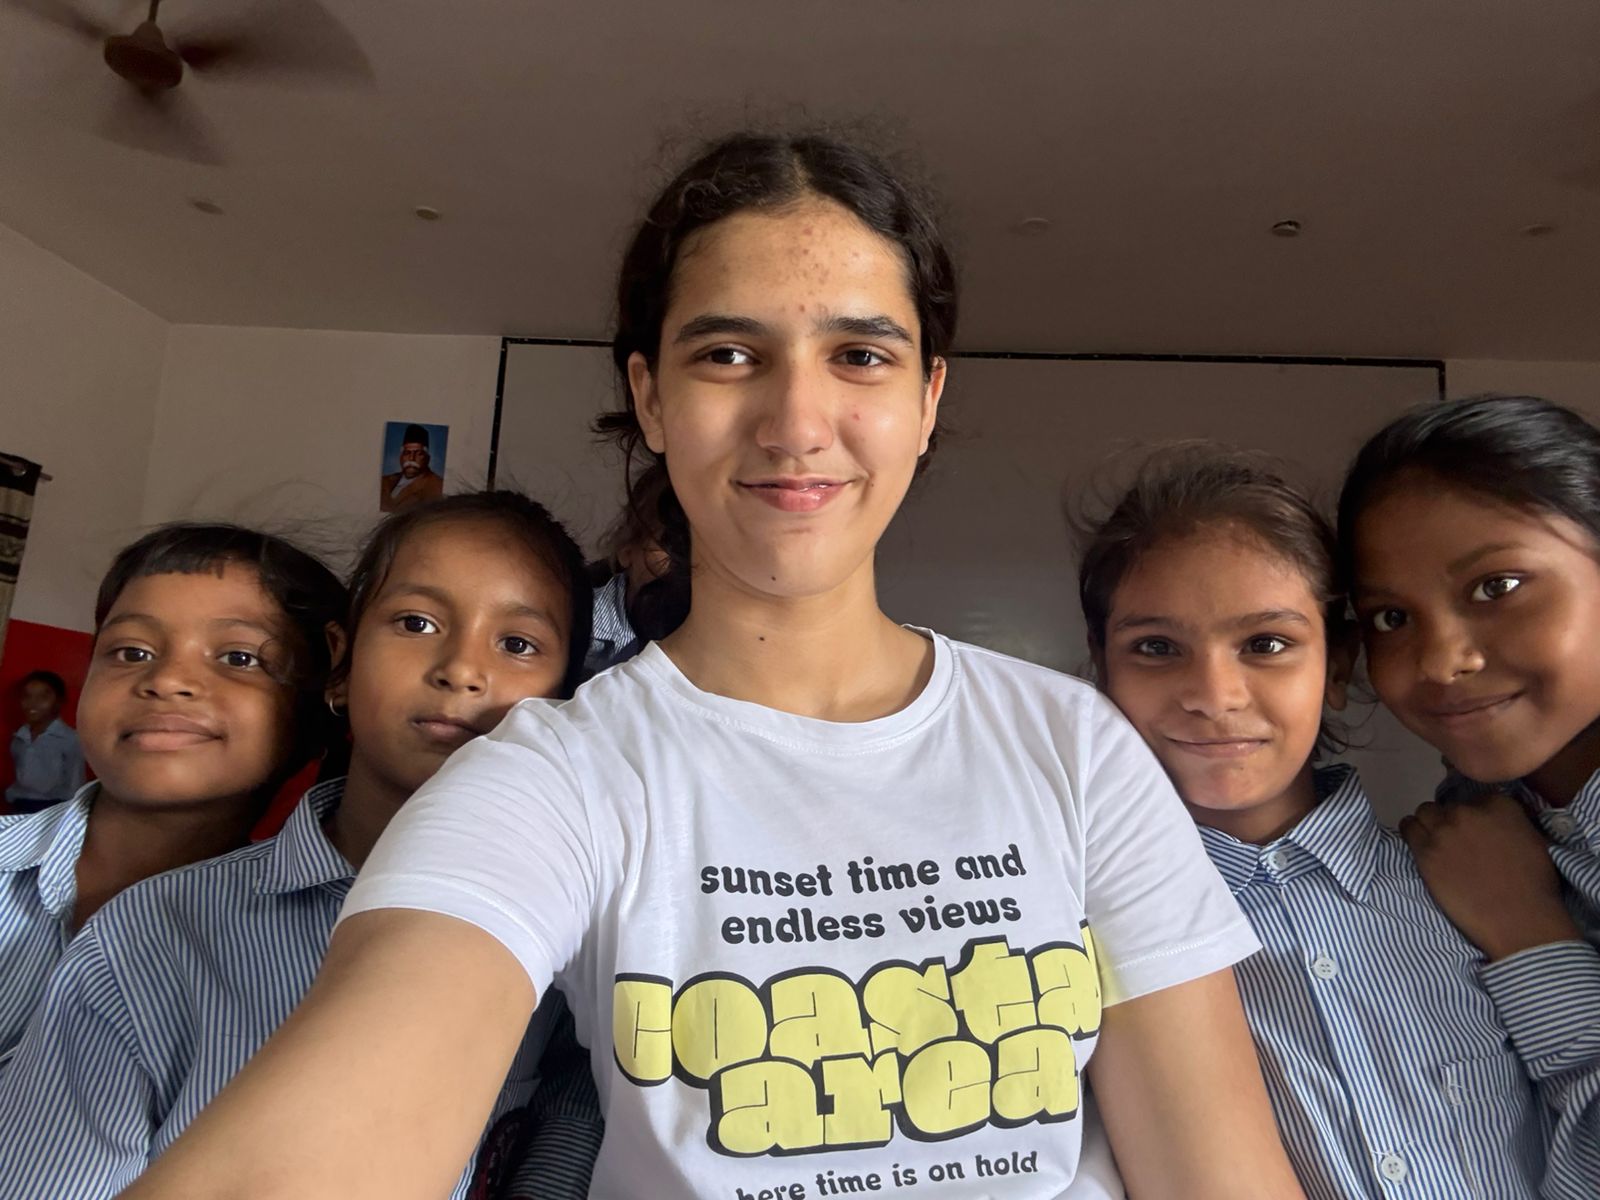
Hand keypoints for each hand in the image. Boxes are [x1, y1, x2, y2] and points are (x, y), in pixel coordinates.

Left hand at [1401, 791, 1579, 960]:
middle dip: (1453, 822)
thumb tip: (1497, 820)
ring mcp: (1444, 830)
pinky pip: (1408, 828)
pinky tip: (1423, 847)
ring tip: (1439, 845)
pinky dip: (1413, 834)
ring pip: (1425, 812)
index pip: (1479, 800)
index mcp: (1499, 806)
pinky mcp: (1425, 851)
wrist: (1518, 919)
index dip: (1478, 816)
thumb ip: (1511, 821)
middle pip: (1449, 806)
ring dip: (1431, 825)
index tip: (1479, 833)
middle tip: (1460, 845)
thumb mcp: (1534, 840)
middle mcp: (1468, 812)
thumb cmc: (1534, 886)